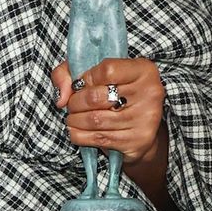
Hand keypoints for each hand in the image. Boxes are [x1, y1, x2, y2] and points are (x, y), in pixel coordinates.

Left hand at [51, 57, 166, 166]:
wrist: (141, 130)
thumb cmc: (117, 95)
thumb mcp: (97, 73)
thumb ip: (68, 73)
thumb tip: (62, 97)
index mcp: (144, 70)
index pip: (107, 70)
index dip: (86, 78)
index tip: (82, 84)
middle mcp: (150, 93)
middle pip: (96, 97)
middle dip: (75, 102)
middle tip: (73, 104)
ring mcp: (145, 119)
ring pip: (94, 120)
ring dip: (75, 120)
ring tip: (74, 117)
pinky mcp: (137, 141)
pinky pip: (98, 139)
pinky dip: (79, 135)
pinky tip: (78, 130)